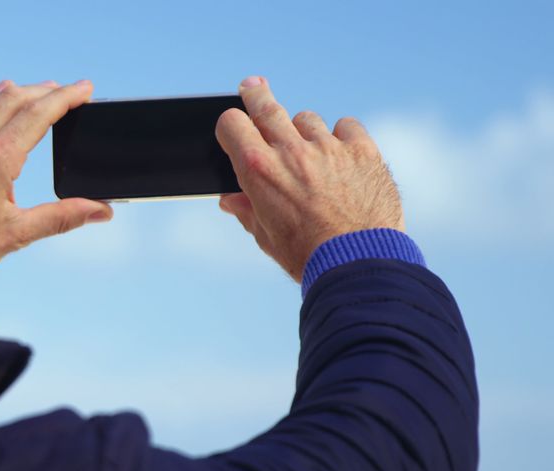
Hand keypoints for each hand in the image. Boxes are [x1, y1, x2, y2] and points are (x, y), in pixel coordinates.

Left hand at [0, 80, 113, 283]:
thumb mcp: (15, 236)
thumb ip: (61, 218)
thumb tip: (103, 211)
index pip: (37, 115)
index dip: (65, 98)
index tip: (86, 89)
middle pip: (16, 98)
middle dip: (48, 91)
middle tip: (72, 91)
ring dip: (21, 92)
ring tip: (44, 91)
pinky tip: (0, 99)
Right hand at [215, 76, 404, 281]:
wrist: (359, 263)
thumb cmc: (308, 255)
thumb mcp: (267, 237)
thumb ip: (247, 210)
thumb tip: (230, 199)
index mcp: (258, 171)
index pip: (232, 123)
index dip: (230, 124)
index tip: (234, 125)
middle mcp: (290, 151)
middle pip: (266, 105)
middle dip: (255, 93)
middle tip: (252, 85)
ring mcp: (328, 146)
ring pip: (306, 119)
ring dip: (303, 132)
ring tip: (310, 157)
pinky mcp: (362, 149)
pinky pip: (346, 127)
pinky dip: (341, 137)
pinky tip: (342, 156)